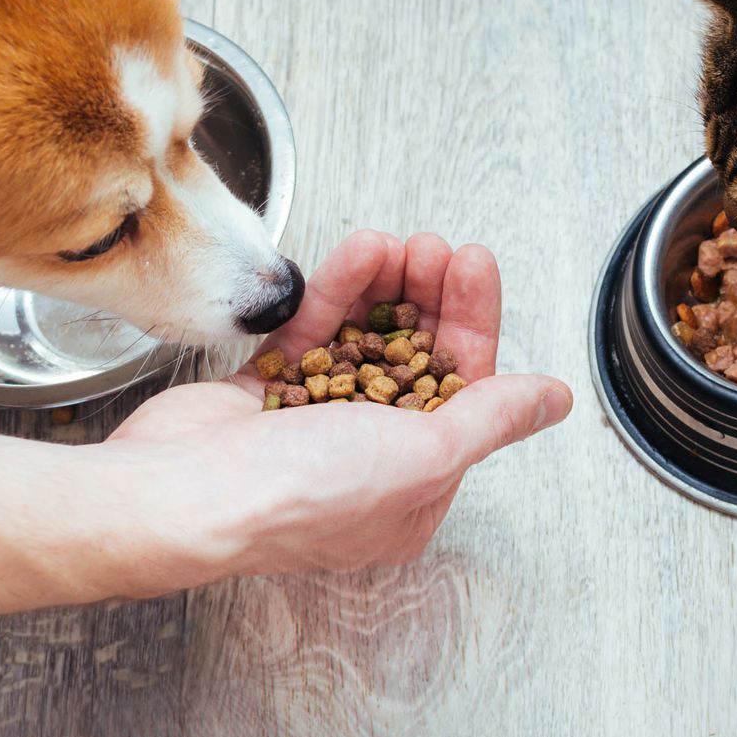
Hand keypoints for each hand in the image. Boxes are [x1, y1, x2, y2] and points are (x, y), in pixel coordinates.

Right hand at [102, 230, 571, 589]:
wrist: (182, 494)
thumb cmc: (299, 494)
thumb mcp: (423, 456)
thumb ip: (490, 418)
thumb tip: (554, 400)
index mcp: (412, 492)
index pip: (462, 392)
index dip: (471, 323)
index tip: (473, 264)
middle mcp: (365, 461)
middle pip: (414, 360)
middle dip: (429, 298)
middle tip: (435, 247)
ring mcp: (312, 426)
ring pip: (363, 339)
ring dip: (385, 287)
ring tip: (396, 242)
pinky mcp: (264, 394)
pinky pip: (312, 333)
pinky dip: (337, 293)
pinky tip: (358, 252)